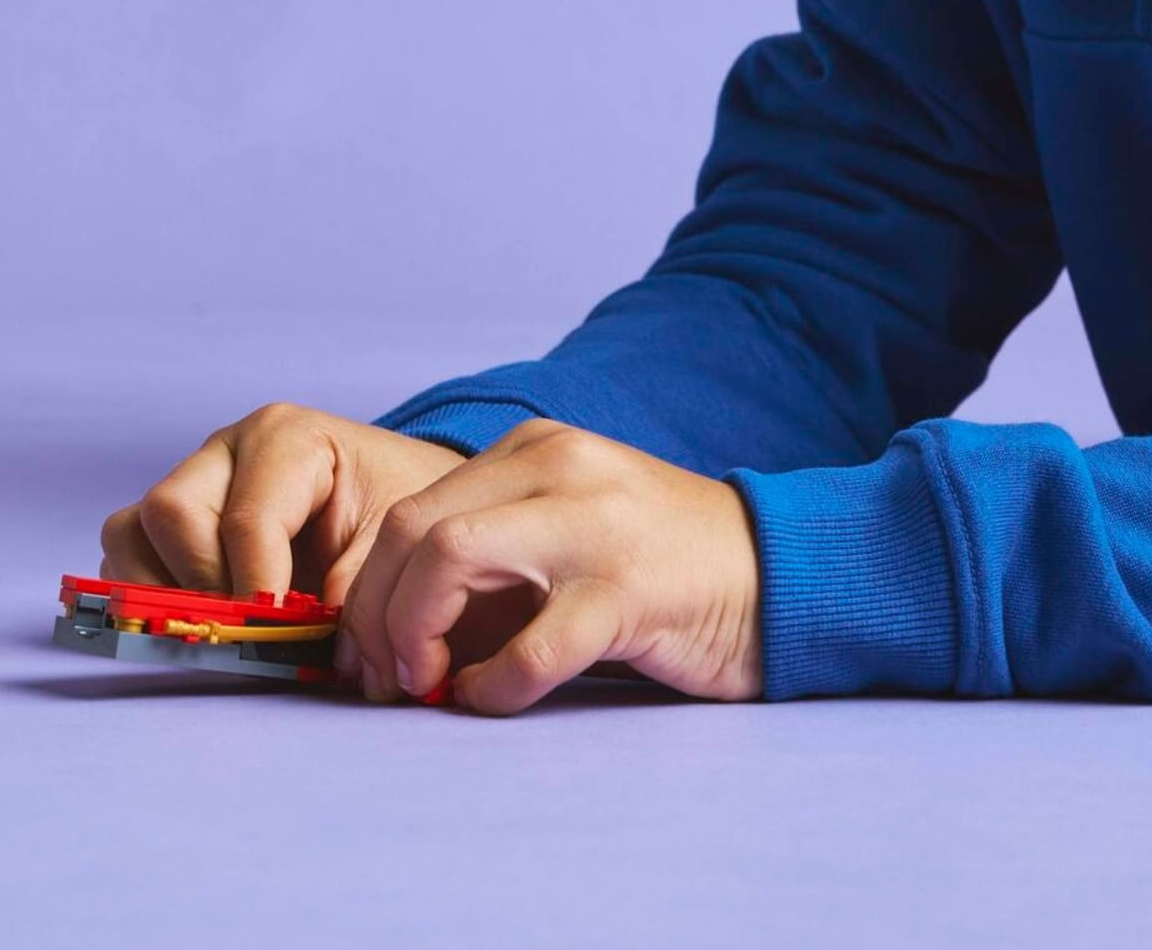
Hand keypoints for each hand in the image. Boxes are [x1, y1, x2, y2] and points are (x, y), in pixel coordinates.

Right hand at [100, 403, 466, 601]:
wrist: (396, 498)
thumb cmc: (396, 510)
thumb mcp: (395, 541)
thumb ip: (355, 588)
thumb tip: (301, 641)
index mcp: (287, 437)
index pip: (247, 517)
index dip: (256, 589)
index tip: (277, 637)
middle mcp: (226, 451)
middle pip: (172, 511)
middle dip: (204, 586)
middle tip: (249, 632)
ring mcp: (193, 482)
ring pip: (132, 532)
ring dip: (163, 592)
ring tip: (221, 627)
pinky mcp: (172, 521)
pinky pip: (127, 554)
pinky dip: (149, 595)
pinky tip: (202, 620)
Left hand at [337, 418, 762, 713]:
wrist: (782, 574)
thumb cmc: (661, 570)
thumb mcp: (567, 528)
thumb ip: (493, 551)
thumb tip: (394, 626)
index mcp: (533, 450)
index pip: (411, 510)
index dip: (371, 589)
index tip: (369, 652)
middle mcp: (556, 467)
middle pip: (414, 529)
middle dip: (378, 613)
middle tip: (383, 678)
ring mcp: (594, 523)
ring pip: (451, 557)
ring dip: (415, 634)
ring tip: (424, 684)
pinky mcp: (632, 590)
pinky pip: (533, 643)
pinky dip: (493, 684)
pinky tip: (490, 700)